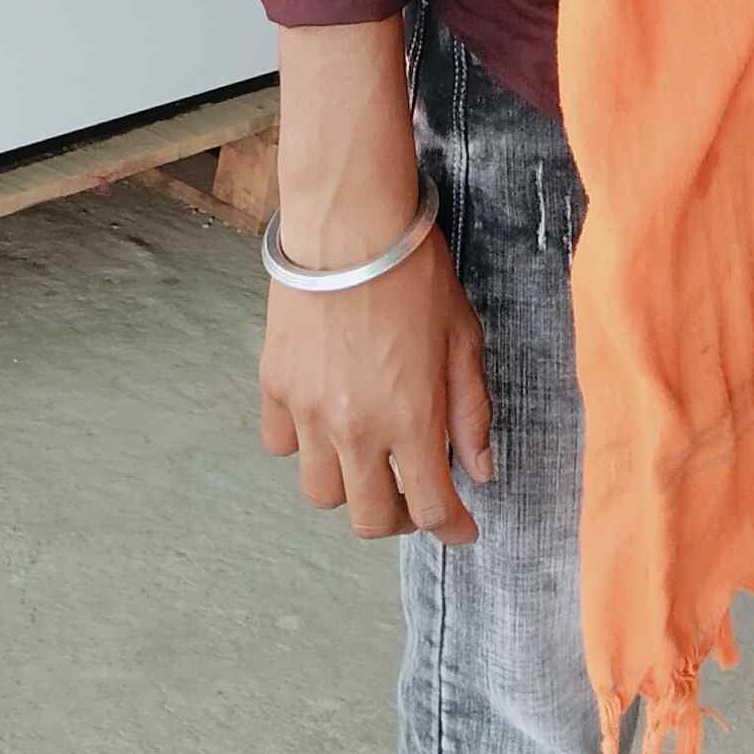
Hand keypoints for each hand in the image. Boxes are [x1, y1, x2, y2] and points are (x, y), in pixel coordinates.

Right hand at [260, 231, 495, 542]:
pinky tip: (326, 421)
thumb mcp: (464, 338)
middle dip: (398, 520)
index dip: (451, 529)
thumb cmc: (417, 274)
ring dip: (350, 486)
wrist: (349, 224)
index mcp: (412, 419)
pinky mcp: (275, 386)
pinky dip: (304, 446)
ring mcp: (309, 411)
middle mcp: (356, 428)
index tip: (462, 529)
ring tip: (369, 459)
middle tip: (414, 497)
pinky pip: (282, 445)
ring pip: (321, 493)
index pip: (431, 509)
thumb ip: (471, 411)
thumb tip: (478, 471)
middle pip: (369, 519)